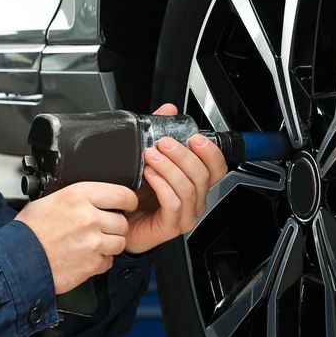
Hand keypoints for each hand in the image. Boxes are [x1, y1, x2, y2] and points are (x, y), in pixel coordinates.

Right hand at [15, 181, 138, 293]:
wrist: (18, 260)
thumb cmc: (28, 231)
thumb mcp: (49, 200)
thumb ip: (75, 198)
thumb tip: (92, 199)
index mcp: (78, 195)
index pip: (122, 194)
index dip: (127, 201)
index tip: (127, 205)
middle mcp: (89, 217)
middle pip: (122, 222)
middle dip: (114, 227)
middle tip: (100, 229)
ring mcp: (93, 242)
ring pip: (120, 243)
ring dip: (109, 245)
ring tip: (91, 244)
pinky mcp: (92, 264)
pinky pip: (109, 261)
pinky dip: (100, 262)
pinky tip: (84, 257)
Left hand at [124, 102, 229, 254]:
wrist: (118, 221)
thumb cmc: (137, 194)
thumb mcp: (150, 158)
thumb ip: (161, 132)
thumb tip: (169, 110)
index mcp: (195, 183)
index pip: (217, 167)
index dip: (210, 152)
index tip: (194, 137)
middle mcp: (195, 200)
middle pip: (203, 175)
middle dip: (183, 155)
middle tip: (163, 143)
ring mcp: (185, 215)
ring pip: (188, 188)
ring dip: (169, 168)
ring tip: (151, 156)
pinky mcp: (171, 226)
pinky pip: (174, 204)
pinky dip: (162, 186)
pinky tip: (149, 175)